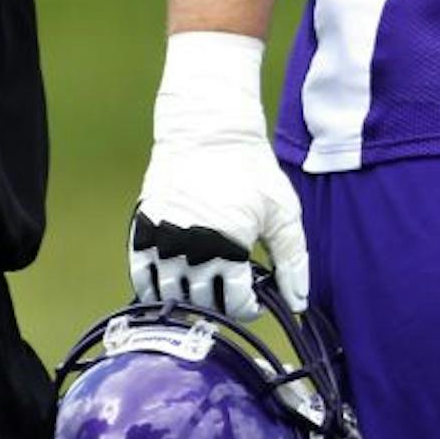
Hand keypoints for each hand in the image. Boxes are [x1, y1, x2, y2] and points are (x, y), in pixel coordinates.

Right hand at [129, 32, 308, 319]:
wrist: (208, 131)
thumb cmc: (251, 171)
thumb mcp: (283, 212)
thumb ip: (292, 261)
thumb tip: (297, 303)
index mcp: (228, 249)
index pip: (235, 304)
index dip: (249, 307)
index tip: (255, 297)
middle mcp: (189, 251)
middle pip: (203, 304)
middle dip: (222, 304)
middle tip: (233, 289)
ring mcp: (160, 242)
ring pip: (170, 297)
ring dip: (190, 299)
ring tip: (208, 285)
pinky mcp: (142, 231)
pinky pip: (142, 279)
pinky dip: (158, 288)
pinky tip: (180, 278)